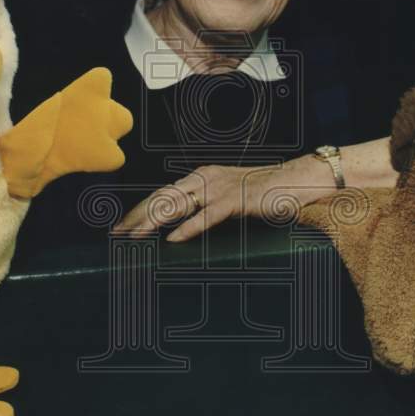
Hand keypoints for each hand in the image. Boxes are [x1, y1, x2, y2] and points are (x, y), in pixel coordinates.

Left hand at [112, 156, 338, 242]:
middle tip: (117, 235)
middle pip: (163, 197)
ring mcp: (220, 188)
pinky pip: (207, 215)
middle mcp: (206, 178)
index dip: (140, 209)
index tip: (121, 226)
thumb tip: (181, 226)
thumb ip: (206, 206)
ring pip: (178, 204)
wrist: (298, 179)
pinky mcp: (237, 200)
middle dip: (137, 216)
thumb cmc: (265, 192)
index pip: (163, 193)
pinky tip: (173, 239)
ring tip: (133, 238)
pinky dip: (189, 227)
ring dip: (152, 222)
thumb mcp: (229, 197)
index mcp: (202, 176)